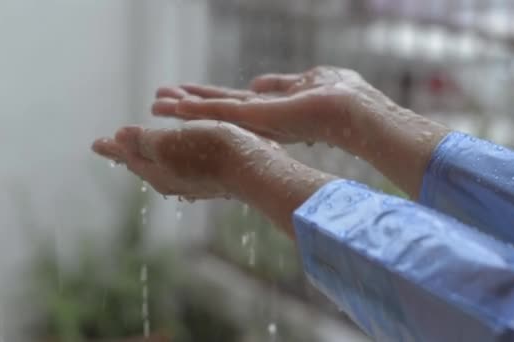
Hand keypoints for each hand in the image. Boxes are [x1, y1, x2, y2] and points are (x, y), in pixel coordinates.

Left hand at [91, 120, 285, 200]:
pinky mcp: (211, 175)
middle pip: (143, 164)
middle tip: (113, 146)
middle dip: (129, 152)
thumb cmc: (211, 153)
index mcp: (156, 172)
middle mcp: (171, 180)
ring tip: (142, 148)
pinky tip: (178, 156)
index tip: (96, 144)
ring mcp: (192, 180)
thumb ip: (143, 141)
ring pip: (162, 164)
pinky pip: (181, 164)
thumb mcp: (170, 143)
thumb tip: (120, 137)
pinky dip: (172, 154)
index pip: (127, 157)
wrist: (253, 169)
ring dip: (150, 152)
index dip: (113, 147)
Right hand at [152, 66, 385, 144]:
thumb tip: (256, 82)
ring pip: (214, 114)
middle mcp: (261, 119)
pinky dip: (198, 110)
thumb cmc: (341, 96)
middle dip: (188, 106)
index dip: (207, 99)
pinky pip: (223, 113)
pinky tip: (176, 106)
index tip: (183, 94)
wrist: (356, 111)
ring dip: (185, 109)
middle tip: (158, 101)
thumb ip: (278, 84)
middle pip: (217, 111)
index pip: (232, 104)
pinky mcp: (261, 117)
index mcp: (270, 110)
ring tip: (157, 104)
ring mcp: (260, 120)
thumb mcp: (304, 82)